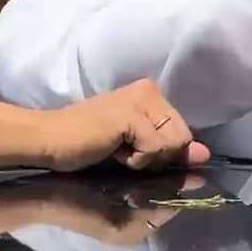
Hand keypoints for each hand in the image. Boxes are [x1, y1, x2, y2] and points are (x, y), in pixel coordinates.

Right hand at [39, 79, 209, 171]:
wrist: (46, 144)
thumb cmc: (86, 148)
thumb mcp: (136, 150)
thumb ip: (170, 151)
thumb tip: (205, 155)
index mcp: (151, 95)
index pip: (183, 131)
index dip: (167, 152)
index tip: (136, 153)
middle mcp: (151, 91)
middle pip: (184, 137)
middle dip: (158, 156)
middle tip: (123, 152)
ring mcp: (143, 100)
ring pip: (175, 143)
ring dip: (147, 159)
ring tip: (117, 150)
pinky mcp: (133, 115)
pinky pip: (157, 148)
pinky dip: (137, 160)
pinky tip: (112, 150)